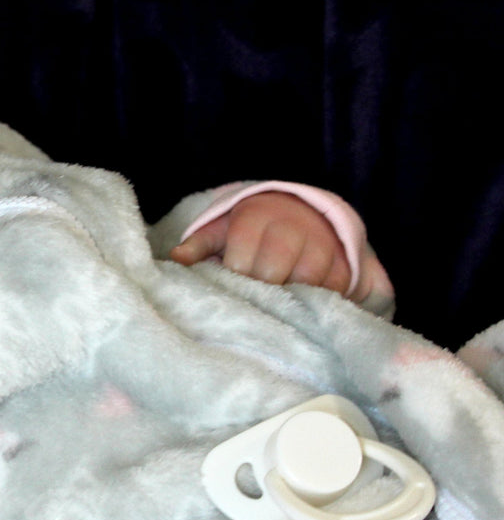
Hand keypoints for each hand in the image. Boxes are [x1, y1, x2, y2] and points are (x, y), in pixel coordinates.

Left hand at [169, 192, 358, 299]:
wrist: (301, 212)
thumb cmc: (251, 229)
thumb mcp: (221, 230)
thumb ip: (199, 245)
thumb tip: (177, 259)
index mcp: (256, 218)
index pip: (242, 260)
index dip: (235, 281)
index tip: (232, 290)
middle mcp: (292, 227)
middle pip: (273, 273)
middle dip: (259, 293)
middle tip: (251, 304)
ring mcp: (321, 244)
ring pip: (306, 282)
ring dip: (290, 300)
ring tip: (274, 307)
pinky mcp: (343, 262)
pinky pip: (333, 290)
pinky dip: (318, 301)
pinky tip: (302, 305)